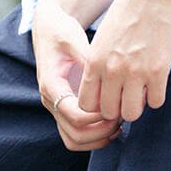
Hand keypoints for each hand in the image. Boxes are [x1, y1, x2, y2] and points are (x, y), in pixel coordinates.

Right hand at [31, 0, 122, 152]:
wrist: (48, 29)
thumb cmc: (62, 32)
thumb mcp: (75, 39)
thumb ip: (89, 58)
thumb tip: (107, 74)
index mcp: (51, 85)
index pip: (74, 114)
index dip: (97, 116)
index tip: (116, 106)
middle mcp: (50, 101)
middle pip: (74, 134)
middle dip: (101, 131)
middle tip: (122, 118)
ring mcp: (56, 108)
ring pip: (74, 140)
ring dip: (97, 139)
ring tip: (119, 126)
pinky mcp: (63, 109)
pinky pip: (75, 135)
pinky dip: (93, 138)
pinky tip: (112, 127)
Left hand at [79, 0, 170, 123]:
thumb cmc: (127, 14)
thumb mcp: (102, 40)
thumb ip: (99, 67)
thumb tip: (104, 94)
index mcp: (94, 62)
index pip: (87, 105)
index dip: (98, 106)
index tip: (108, 98)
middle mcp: (112, 70)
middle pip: (109, 112)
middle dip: (118, 108)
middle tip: (126, 96)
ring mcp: (136, 72)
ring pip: (132, 113)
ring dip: (137, 106)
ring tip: (141, 91)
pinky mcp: (159, 71)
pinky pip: (156, 102)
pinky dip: (156, 97)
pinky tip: (156, 83)